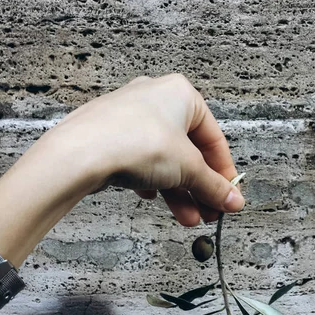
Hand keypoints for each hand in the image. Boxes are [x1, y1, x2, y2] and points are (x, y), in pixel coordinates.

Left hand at [48, 73, 244, 225]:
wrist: (81, 153)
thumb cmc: (135, 143)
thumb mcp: (187, 169)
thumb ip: (213, 187)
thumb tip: (234, 200)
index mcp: (181, 95)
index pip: (214, 139)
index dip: (223, 173)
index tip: (228, 197)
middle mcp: (156, 100)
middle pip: (189, 152)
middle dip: (199, 189)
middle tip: (208, 213)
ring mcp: (131, 118)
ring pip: (165, 160)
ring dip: (179, 193)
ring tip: (187, 219)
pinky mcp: (112, 137)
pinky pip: (141, 162)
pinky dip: (153, 183)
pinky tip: (152, 199)